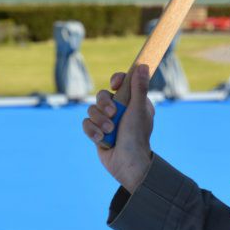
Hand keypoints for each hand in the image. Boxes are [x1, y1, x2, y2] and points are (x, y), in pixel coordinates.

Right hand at [82, 64, 154, 192]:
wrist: (127, 164)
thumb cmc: (137, 137)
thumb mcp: (139, 110)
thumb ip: (139, 88)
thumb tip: (143, 65)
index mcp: (132, 102)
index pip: (121, 82)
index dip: (116, 81)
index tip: (114, 85)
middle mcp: (119, 110)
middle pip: (101, 95)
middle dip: (104, 104)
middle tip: (113, 113)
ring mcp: (106, 121)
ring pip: (91, 109)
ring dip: (99, 121)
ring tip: (110, 131)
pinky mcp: (96, 132)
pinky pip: (86, 124)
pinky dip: (93, 131)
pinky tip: (102, 139)